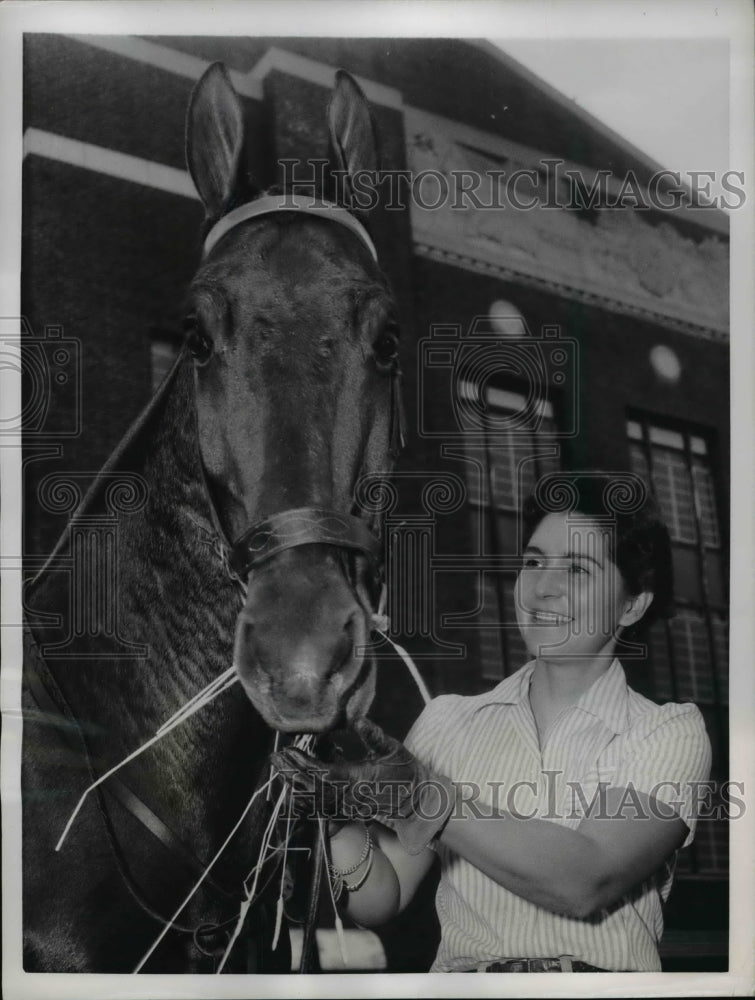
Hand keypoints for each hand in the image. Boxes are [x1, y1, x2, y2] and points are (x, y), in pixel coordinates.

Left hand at [271, 717, 454, 854]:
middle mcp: (348, 796)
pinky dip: (304, 800)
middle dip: (291, 773)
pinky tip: (293, 790)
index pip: (323, 773)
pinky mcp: (347, 811)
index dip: (304, 763)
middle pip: (312, 788)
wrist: (418, 800)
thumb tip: (358, 719)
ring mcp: (347, 806)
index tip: (289, 751)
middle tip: (276, 759)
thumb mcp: (392, 748)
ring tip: (281, 770)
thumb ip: (373, 735)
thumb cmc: (406, 771)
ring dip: (294, 785)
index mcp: (358, 778)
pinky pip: (320, 809)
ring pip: (313, 800)